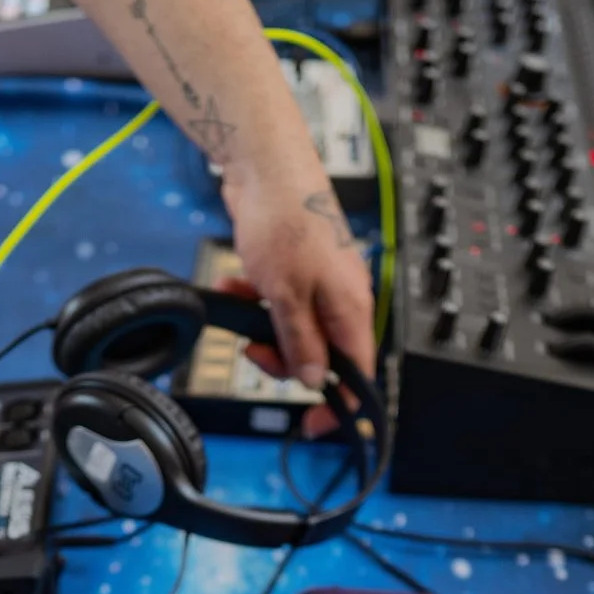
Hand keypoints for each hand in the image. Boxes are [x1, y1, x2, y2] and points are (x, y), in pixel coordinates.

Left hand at [217, 163, 377, 397]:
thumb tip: (315, 382)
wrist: (264, 167)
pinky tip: (234, 282)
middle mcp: (341, 299)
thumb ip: (301, 342)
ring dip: (262, 327)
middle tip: (254, 350)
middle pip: (322, 355)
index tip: (314, 427)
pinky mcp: (296, 270)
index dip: (339, 405)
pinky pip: (278, 302)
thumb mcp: (286, 295)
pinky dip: (254, 299)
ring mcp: (319, 283)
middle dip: (285, 359)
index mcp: (351, 308)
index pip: (358, 374)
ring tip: (239, 302)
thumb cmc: (284, 220)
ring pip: (295, 329)